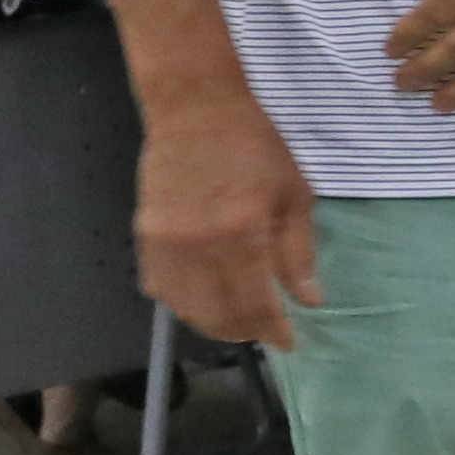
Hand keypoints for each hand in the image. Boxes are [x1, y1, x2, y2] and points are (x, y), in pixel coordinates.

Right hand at [139, 90, 318, 349]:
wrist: (196, 112)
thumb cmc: (255, 147)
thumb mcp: (294, 195)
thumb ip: (298, 252)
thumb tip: (308, 301)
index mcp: (242, 234)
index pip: (256, 303)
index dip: (273, 331)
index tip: (289, 343)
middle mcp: (199, 247)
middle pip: (218, 314)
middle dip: (245, 331)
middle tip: (265, 330)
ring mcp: (166, 244)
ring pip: (186, 308)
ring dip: (213, 323)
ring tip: (237, 320)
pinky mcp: (145, 237)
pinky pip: (160, 287)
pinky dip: (183, 302)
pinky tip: (203, 299)